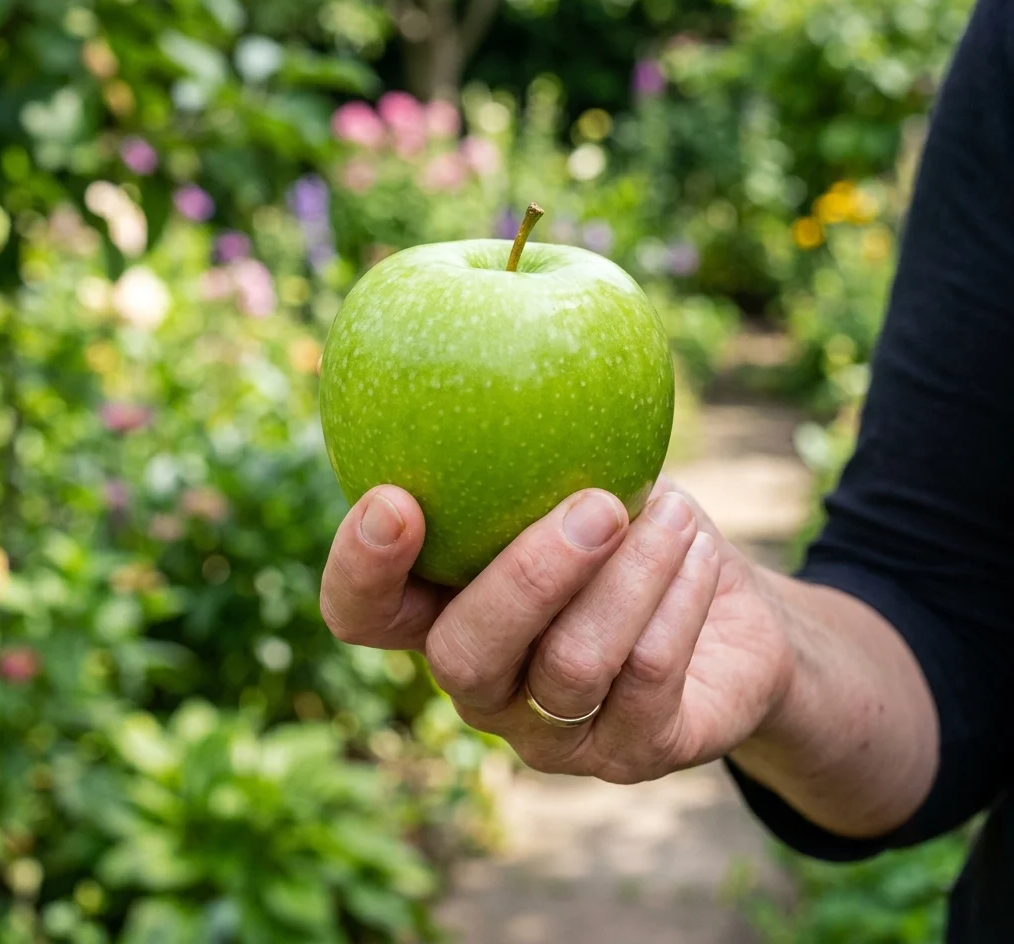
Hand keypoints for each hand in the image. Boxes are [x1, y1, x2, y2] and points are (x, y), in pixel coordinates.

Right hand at [321, 477, 794, 783]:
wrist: (725, 611)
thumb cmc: (632, 529)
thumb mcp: (582, 475)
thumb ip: (534, 446)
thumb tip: (512, 331)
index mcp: (443, 613)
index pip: (362, 615)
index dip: (360, 570)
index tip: (394, 497)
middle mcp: (482, 683)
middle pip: (463, 656)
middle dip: (529, 576)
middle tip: (595, 506)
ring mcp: (551, 732)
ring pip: (572, 665)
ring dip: (633, 575)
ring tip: (675, 512)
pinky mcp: (629, 752)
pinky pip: (647, 678)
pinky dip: (679, 599)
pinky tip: (696, 550)